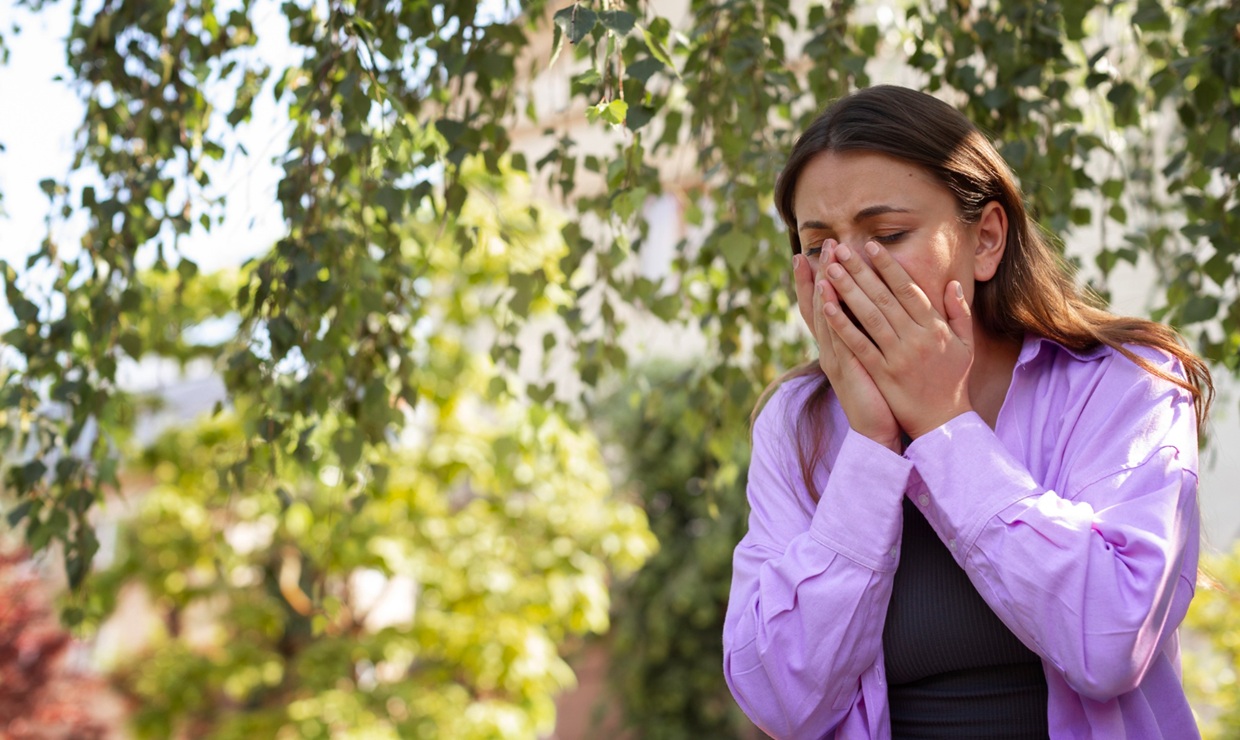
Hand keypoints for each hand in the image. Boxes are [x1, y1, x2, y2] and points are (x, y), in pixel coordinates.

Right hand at [793, 240, 900, 450]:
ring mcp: (835, 357)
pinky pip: (835, 338)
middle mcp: (832, 348)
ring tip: (825, 261)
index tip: (815, 254)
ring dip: (824, 287)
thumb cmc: (880, 395)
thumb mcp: (874, 359)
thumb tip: (878, 307)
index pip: (825, 306)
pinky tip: (828, 297)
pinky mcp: (845, 369)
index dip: (818, 281)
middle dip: (821, 274)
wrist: (877, 431)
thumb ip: (872, 334)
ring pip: (825, 317)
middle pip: (820, 305)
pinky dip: (830, 316)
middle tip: (824, 245)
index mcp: (840, 344)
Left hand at [818, 240, 973, 438]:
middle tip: (841, 250)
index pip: (908, 289)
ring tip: (830, 270)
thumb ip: (958, 312)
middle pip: (884, 297)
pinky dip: (842, 325)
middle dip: (861, 271)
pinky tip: (827, 307)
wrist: (943, 422)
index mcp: (934, 328)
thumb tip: (951, 284)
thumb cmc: (953, 380)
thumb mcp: (965, 344)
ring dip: (848, 291)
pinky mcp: (882, 373)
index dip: (888, 266)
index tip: (871, 246)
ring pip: (869, 317)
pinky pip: (859, 345)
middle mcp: (915, 338)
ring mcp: (897, 356)